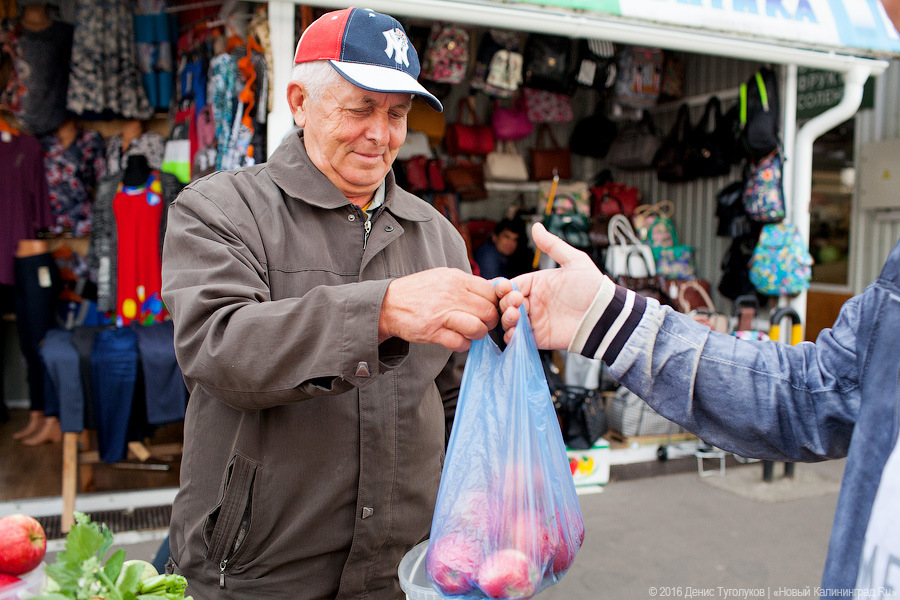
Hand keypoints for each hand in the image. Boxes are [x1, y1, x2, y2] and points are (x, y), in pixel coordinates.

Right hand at [380, 267, 498, 351]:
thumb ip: (466, 284)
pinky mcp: (432, 332)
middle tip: (482, 324)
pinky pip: (460, 343)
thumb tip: (492, 292)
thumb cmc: (418, 291)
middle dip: (490, 322)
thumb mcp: (443, 277)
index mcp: (455, 278)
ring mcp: (441, 313)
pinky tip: (457, 340)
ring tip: (470, 333)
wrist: (388, 304)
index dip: (495, 303)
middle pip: (488, 311)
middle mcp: (451, 294)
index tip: (490, 309)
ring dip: (478, 334)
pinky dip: (463, 345)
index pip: (490, 291)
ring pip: (477, 328)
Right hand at [495, 222, 606, 348]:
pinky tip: (514, 333)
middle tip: (516, 303)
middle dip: (505, 303)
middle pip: (507, 303)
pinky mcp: (539, 338)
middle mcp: (534, 302)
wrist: (605, 316)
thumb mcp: (575, 261)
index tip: (508, 288)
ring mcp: (535, 320)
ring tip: (515, 317)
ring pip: (510, 321)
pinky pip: (518, 339)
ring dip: (507, 319)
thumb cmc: (593, 287)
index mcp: (537, 283)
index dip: (505, 287)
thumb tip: (535, 225)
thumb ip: (553, 245)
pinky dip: (511, 337)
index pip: (512, 285)